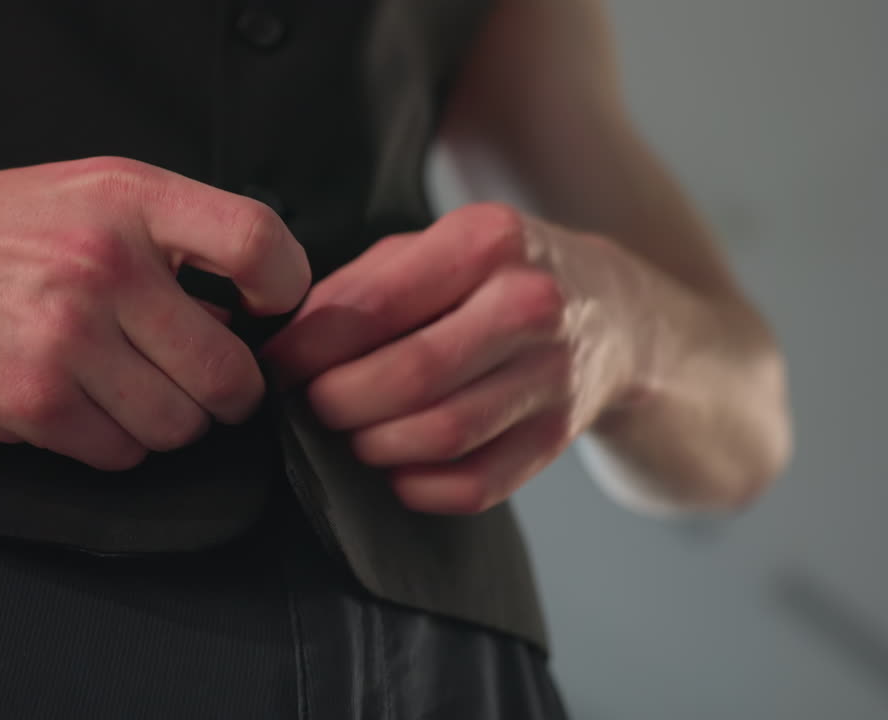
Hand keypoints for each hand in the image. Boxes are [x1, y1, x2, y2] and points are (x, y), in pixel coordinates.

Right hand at [0, 156, 309, 469]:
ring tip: (126, 391)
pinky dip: (114, 445)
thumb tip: (247, 318)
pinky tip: (81, 408)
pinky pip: (121, 455)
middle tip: (198, 383)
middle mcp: (104, 265)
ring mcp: (66, 337)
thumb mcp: (89, 195)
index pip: (260, 244)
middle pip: (230, 373)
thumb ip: (175, 242)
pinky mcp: (31, 401)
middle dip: (224, 393)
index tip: (265, 313)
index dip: (283, 292)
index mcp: (130, 200)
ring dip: (166, 423)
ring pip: (179, 426)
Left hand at [260, 203, 645, 513]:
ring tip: (355, 435)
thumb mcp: (430, 250)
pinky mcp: (559, 434)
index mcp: (487, 240)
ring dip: (377, 447)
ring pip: (442, 434)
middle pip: (409, 376)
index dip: (309, 349)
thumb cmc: (493, 277)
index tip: (276, 368)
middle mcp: (530, 303)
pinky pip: (477, 484)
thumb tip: (287, 344)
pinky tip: (399, 469)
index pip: (374, 306)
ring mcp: (553, 373)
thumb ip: (358, 288)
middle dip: (339, 403)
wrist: (610, 310)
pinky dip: (421, 487)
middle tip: (314, 407)